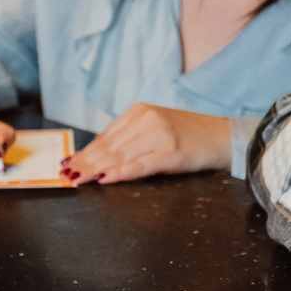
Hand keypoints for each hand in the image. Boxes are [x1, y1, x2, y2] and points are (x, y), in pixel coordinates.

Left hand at [63, 104, 230, 183]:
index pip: (106, 135)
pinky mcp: (171, 152)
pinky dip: (120, 173)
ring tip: (79, 178)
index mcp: (140, 111)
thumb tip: (99, 156)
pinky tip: (104, 179)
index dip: (86, 151)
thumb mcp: (156, 127)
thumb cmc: (189, 135)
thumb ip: (130, 137)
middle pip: (109, 146)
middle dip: (85, 161)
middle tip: (67, 175)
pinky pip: (139, 166)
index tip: (68, 163)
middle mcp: (147, 119)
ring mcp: (159, 135)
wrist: (223, 137)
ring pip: (120, 156)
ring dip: (96, 169)